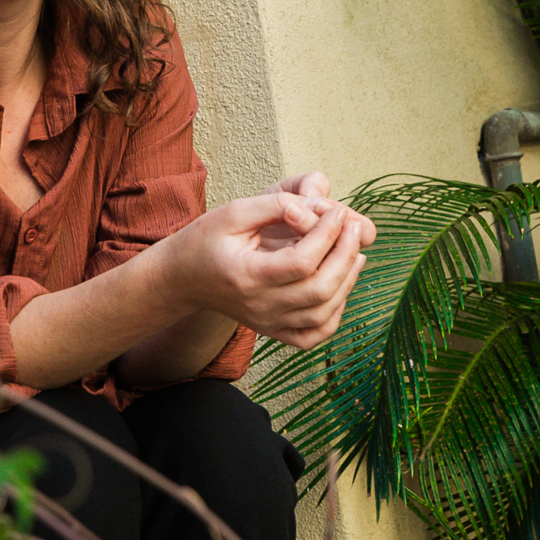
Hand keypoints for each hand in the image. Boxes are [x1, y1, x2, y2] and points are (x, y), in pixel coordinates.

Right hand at [160, 179, 375, 350]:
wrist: (183, 278)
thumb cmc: (206, 241)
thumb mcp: (234, 212)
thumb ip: (275, 205)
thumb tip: (314, 209)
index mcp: (247, 276)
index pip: (302, 262)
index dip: (328, 234)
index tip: (337, 211)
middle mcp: (260, 306)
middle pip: (320, 290)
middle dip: (345, 255)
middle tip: (353, 227)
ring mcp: (269, 323)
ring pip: (324, 314)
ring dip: (348, 281)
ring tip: (356, 251)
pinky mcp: (274, 330)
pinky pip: (315, 334)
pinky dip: (336, 312)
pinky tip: (342, 284)